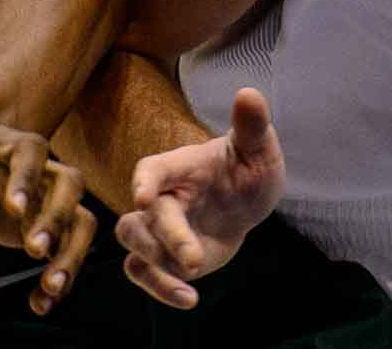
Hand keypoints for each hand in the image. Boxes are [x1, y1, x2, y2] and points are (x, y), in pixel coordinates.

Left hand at [0, 108, 97, 314]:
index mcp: (9, 142)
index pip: (31, 152)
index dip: (27, 178)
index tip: (14, 208)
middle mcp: (39, 170)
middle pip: (70, 184)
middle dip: (57, 218)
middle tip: (34, 250)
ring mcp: (44, 201)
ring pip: (79, 220)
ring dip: (72, 253)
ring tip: (51, 286)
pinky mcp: (42, 229)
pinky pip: (65, 251)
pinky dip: (59, 278)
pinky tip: (40, 303)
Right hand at [116, 88, 284, 308]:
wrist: (245, 202)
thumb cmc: (246, 168)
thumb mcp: (258, 149)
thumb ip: (251, 126)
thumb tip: (249, 93)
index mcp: (180, 167)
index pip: (152, 168)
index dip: (144, 180)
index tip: (143, 197)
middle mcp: (162, 197)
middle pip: (140, 217)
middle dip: (164, 238)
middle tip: (193, 259)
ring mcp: (158, 229)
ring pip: (133, 247)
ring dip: (155, 268)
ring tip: (189, 284)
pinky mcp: (162, 257)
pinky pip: (145, 274)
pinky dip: (162, 290)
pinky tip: (190, 299)